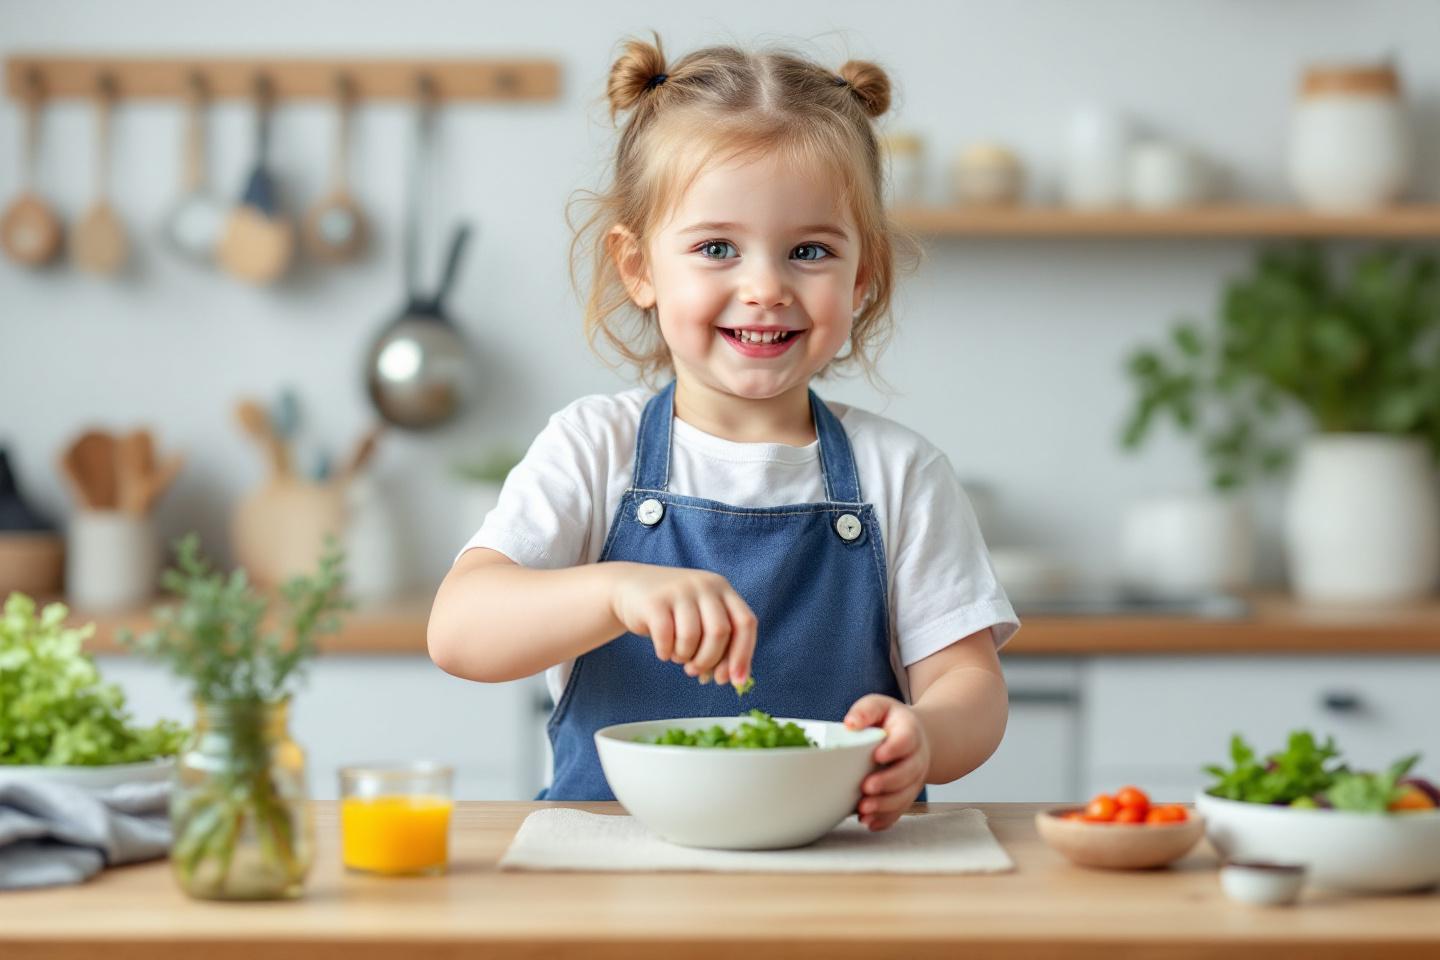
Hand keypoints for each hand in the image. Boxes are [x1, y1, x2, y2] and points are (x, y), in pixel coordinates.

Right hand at [608, 562, 756, 686]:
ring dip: (685, 657)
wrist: (630, 587)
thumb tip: (730, 679)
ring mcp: (679, 590)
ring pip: (692, 636)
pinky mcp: (655, 601)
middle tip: (695, 671)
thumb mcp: (701, 621)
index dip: (743, 654)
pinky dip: (666, 653)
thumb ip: (720, 645)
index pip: (745, 622)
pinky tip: (663, 652)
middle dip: (709, 660)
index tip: (736, 681)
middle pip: (719, 632)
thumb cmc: (674, 613)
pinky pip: (666, 637)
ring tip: (678, 656)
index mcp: (722, 589)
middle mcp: (704, 585)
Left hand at [844, 694, 929, 830]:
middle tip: (866, 787)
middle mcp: (916, 758)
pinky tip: (869, 822)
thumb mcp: (880, 706)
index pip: (906, 741)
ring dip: (885, 805)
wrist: (915, 738)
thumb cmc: (891, 721)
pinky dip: (885, 819)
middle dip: (888, 782)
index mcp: (909, 732)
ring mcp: (914, 780)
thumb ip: (866, 711)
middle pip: (907, 773)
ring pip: (905, 796)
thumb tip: (850, 724)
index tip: (877, 756)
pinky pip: (900, 810)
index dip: (894, 749)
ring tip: (863, 809)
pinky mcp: (906, 795)